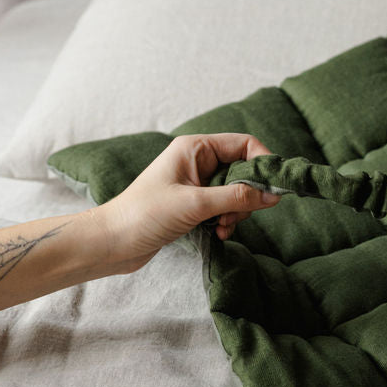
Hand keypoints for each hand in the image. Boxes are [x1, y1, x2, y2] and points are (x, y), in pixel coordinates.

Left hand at [96, 133, 281, 272]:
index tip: (273, 190)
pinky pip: (223, 207)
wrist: (113, 242)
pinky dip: (226, 220)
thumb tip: (273, 195)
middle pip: (243, 170)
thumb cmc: (145, 215)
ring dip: (236, 212)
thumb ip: (237, 198)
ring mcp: (195, 183)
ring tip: (221, 226)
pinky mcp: (193, 204)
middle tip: (235, 215)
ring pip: (236, 192)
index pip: (244, 144)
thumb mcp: (196, 204)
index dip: (263, 163)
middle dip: (246, 195)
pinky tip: (216, 233)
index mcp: (195, 148)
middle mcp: (197, 161)